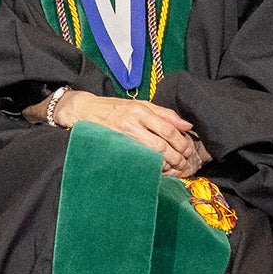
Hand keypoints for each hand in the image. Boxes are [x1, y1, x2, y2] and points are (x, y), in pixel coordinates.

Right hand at [52, 91, 205, 175]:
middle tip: (183, 163)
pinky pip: (137, 159)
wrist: (84, 111)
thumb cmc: (115, 108)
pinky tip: (155, 168)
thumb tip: (187, 125)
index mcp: (141, 110)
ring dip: (165, 163)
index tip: (187, 151)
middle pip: (161, 144)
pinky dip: (149, 166)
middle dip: (176, 157)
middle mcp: (132, 122)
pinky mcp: (114, 146)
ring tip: (172, 168)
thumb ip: (164, 114)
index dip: (181, 142)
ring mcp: (122, 136)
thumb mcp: (140, 105)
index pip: (168, 129)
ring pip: (150, 153)